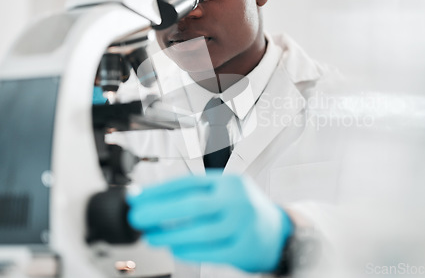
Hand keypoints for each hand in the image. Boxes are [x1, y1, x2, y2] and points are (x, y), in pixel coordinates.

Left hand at [126, 171, 292, 272]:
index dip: (159, 190)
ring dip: (168, 235)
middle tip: (137, 217)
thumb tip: (151, 199)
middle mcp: (237, 201)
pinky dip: (186, 250)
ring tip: (151, 237)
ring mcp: (242, 226)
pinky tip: (173, 248)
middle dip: (158, 211)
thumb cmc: (245, 209)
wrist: (278, 232)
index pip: (188, 182)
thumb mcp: (226, 192)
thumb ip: (195, 194)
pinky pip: (208, 252)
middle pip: (192, 205)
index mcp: (229, 182)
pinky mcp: (242, 249)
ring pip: (198, 232)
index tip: (137, 197)